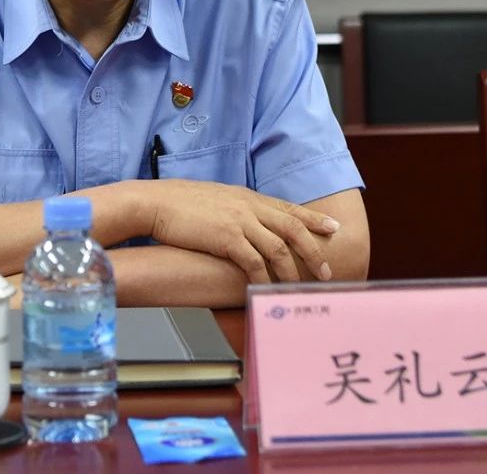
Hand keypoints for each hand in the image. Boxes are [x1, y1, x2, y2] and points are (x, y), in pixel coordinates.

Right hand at [145, 180, 339, 283]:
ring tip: (301, 287)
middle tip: (326, 269)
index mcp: (246, 196)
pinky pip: (255, 262)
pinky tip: (269, 289)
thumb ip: (234, 209)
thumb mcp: (214, 199)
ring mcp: (239, 221)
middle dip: (313, 250)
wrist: (154, 202)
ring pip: (279, 248)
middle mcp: (248, 206)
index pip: (288, 207)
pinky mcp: (227, 238)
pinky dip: (265, 277)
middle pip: (293, 227)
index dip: (312, 219)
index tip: (333, 228)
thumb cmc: (176, 203)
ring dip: (293, 270)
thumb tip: (245, 223)